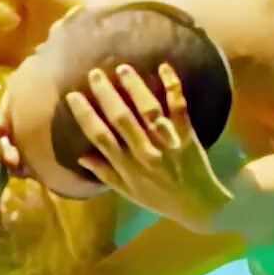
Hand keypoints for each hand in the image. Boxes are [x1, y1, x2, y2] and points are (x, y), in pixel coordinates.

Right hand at [66, 63, 230, 231]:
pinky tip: (164, 67)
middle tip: (94, 73)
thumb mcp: (129, 192)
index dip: (85, 116)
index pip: (101, 138)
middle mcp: (145, 154)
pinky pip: (180, 108)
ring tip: (123, 69)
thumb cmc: (161, 198)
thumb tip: (81, 155)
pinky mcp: (187, 136)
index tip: (73, 96)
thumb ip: (105, 173)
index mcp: (128, 167)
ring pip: (149, 111)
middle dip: (106, 95)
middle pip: (122, 119)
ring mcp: (168, 143)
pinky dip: (172, 87)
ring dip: (135, 87)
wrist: (200, 206)